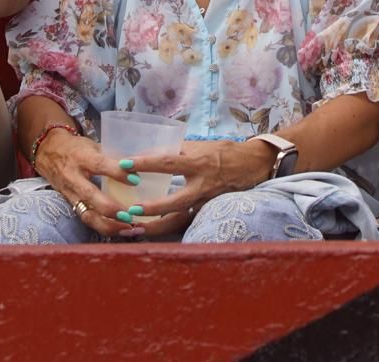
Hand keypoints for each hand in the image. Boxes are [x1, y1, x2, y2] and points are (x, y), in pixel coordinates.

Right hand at [32, 130, 142, 238]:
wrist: (47, 152)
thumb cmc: (76, 147)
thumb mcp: (92, 145)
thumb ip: (111, 157)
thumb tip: (137, 166)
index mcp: (81, 157)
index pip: (99, 165)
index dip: (117, 172)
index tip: (136, 180)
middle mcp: (73, 177)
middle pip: (90, 196)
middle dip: (111, 209)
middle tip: (130, 215)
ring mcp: (70, 194)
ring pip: (87, 215)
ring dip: (109, 225)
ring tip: (128, 229)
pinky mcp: (71, 205)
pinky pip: (87, 219)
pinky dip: (104, 227)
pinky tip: (120, 230)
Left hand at [129, 139, 274, 223]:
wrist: (254, 164)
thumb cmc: (223, 152)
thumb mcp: (200, 146)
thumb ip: (177, 151)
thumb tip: (150, 153)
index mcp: (198, 162)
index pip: (167, 161)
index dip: (145, 163)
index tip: (124, 163)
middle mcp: (202, 185)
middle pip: (175, 202)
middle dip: (152, 209)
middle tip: (130, 211)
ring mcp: (207, 201)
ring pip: (181, 219)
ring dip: (158, 226)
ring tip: (136, 229)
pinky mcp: (210, 211)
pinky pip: (188, 222)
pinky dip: (171, 228)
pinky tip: (153, 232)